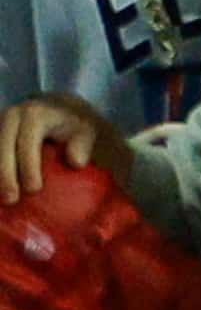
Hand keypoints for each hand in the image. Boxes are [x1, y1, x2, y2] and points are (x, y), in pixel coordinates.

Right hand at [0, 96, 125, 202]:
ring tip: (2, 200)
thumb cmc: (72, 124)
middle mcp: (11, 116)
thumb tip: (76, 162)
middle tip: (12, 200)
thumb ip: (82, 145)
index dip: (29, 166)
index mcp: (34, 114)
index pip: (28, 142)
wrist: (56, 109)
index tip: (34, 189)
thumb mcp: (84, 130)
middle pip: (3, 148)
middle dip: (5, 175)